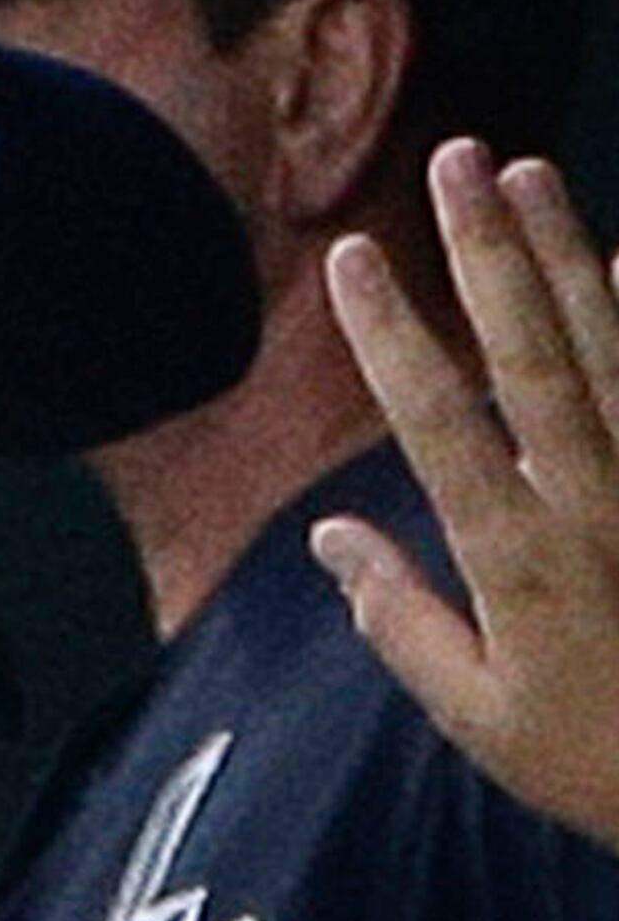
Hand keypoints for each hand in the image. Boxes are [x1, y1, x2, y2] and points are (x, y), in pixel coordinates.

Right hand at [312, 140, 618, 854]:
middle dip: (489, 252)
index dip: (392, 335)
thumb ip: (402, 623)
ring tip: (529, 171)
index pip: (441, 423)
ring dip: (567, 255)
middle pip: (537, 356)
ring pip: (611, 350)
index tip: (353, 255)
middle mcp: (595, 504)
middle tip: (457, 158)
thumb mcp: (484, 721)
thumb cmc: (607, 762)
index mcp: (523, 558)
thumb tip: (329, 538)